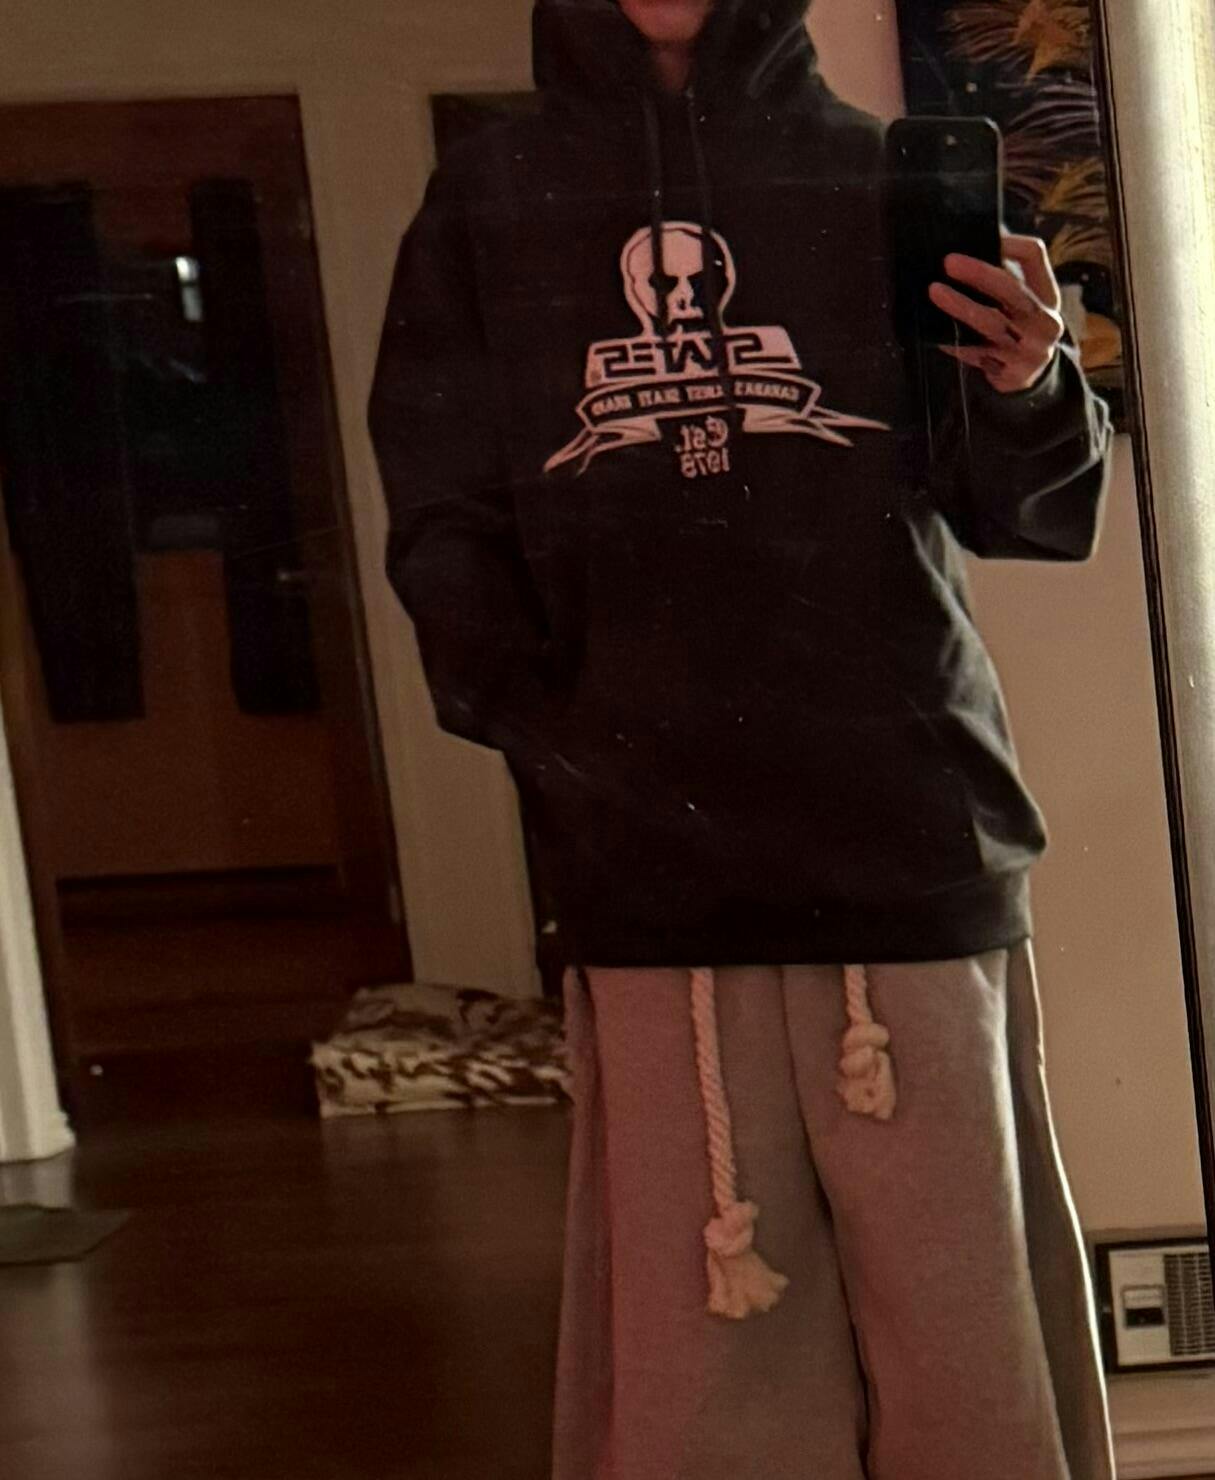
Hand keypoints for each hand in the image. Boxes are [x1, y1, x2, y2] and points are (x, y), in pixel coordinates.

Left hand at [928, 233, 1065, 393]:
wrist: (1034, 376)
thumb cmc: (1020, 328)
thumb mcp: (1026, 301)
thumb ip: (1007, 274)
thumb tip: (972, 239)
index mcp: (1048, 295)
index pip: (1034, 256)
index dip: (1009, 244)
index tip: (984, 237)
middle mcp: (1044, 321)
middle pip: (1012, 289)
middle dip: (979, 274)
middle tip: (949, 262)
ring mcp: (1028, 349)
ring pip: (990, 323)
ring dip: (960, 305)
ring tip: (935, 291)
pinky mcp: (1010, 373)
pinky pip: (976, 352)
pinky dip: (955, 340)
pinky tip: (936, 331)